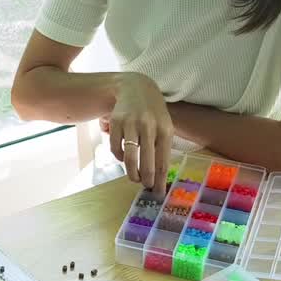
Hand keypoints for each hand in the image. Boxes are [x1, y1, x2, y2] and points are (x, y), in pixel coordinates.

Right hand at [109, 73, 172, 190]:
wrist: (136, 87)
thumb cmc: (153, 112)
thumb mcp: (165, 125)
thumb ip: (163, 147)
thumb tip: (159, 175)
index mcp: (165, 129)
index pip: (163, 161)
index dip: (160, 180)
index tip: (158, 193)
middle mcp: (149, 126)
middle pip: (146, 162)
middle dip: (146, 179)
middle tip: (145, 186)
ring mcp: (131, 124)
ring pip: (129, 157)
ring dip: (131, 172)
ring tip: (134, 178)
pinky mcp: (116, 122)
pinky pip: (116, 148)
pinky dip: (118, 157)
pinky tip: (122, 158)